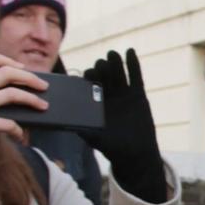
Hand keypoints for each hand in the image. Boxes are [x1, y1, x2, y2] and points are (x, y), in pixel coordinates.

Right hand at [0, 50, 46, 181]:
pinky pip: (8, 122)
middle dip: (30, 78)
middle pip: (6, 72)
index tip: (22, 68)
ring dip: (32, 100)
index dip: (7, 59)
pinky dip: (18, 129)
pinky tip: (20, 135)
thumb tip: (17, 95)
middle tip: (44, 86)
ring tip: (43, 106)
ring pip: (12, 94)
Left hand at [82, 49, 162, 186]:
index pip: (90, 86)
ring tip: (111, 53)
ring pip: (119, 73)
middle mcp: (109, 96)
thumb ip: (83, 130)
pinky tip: (129, 51)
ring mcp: (124, 94)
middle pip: (104, 76)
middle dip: (101, 69)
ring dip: (115, 62)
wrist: (136, 153)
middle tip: (99, 64)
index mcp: (96, 104)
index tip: (86, 74)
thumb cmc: (114, 147)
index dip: (88, 78)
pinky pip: (135, 76)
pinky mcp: (138, 94)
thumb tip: (65, 125)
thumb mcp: (95, 139)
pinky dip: (133, 64)